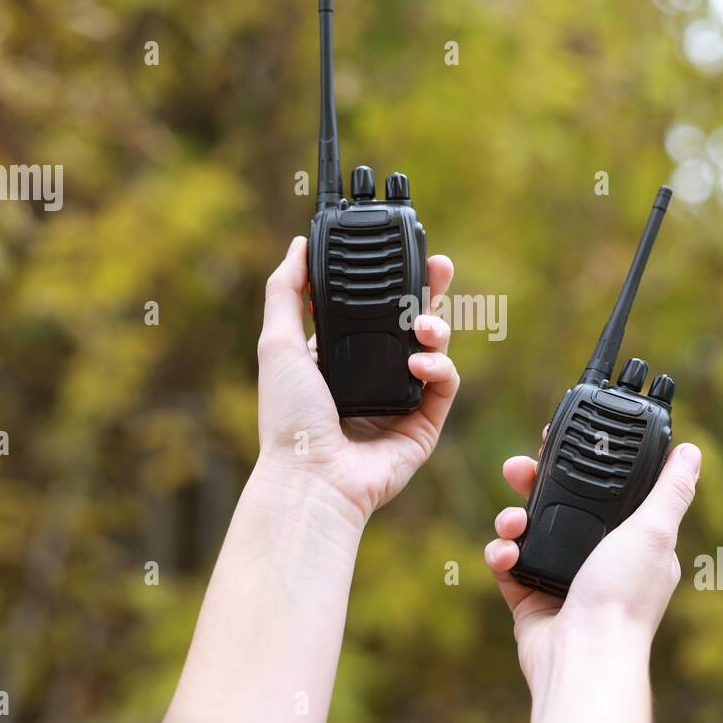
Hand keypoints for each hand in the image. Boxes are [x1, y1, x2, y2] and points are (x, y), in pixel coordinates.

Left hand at [256, 235, 459, 523]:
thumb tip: (298, 245)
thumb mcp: (276, 343)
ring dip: (435, 328)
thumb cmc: (288, 418)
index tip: (404, 254)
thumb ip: (286, 291)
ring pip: (435, 348)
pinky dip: (439, 366)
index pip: (373, 309)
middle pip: (411, 322)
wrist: (312, 477)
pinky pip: (445, 383)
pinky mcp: (424, 424)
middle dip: (429, 293)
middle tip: (440, 267)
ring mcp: (401, 399)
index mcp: (338, 355)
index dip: (392, 281)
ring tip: (421, 327)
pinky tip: (419, 363)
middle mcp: (372, 374)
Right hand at [483, 436, 701, 722]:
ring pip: (529, 529)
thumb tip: (691, 451)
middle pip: (559, 504)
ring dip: (513, 517)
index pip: (605, 491)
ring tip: (512, 521)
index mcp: (631, 542)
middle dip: (535, 483)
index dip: (582, 464)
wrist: (584, 657)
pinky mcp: (530, 597)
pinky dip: (502, 554)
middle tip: (519, 468)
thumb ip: (671, 490)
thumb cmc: (623, 598)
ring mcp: (562, 577)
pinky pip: (508, 563)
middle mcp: (597, 558)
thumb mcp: (655, 532)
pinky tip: (506, 554)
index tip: (559, 442)